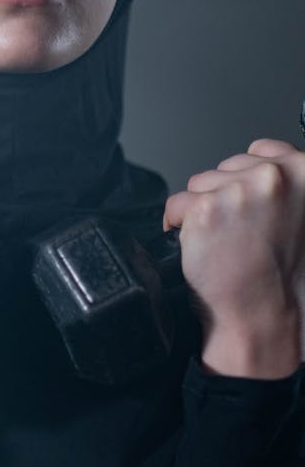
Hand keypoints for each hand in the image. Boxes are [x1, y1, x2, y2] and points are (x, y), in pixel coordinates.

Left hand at [163, 139, 304, 377]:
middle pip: (227, 167)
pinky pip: (175, 206)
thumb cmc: (283, 275)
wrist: (264, 316)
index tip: (249, 205)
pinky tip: (202, 247)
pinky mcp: (205, 209)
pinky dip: (179, 226)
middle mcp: (273, 177)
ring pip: (200, 184)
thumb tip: (262, 162)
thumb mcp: (301, 214)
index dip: (247, 180)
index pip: (263, 151)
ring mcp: (238, 191)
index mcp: (304, 173)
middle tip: (239, 234)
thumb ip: (284, 184)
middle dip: (226, 197)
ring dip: (204, 211)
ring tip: (225, 243)